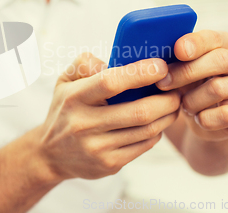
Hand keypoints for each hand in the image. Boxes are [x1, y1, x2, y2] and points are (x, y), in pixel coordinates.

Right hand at [38, 53, 179, 180]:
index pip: (110, 82)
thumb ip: (85, 64)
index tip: (161, 66)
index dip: (140, 73)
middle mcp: (85, 124)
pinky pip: (144, 145)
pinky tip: (158, 122)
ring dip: (167, 115)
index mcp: (74, 98)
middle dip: (166, 99)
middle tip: (176, 89)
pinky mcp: (109, 164)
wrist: (51, 155)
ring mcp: (98, 148)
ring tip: (173, 104)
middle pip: (139, 111)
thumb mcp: (65, 81)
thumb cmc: (65, 110)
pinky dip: (157, 131)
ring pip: (147, 130)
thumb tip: (114, 62)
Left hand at [156, 30, 227, 141]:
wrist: (204, 117)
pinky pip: (226, 115)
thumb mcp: (178, 68)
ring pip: (218, 88)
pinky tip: (198, 118)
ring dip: (193, 99)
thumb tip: (152, 60)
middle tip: (163, 83)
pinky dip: (206, 118)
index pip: (213, 37)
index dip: (195, 43)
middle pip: (220, 60)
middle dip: (187, 72)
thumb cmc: (187, 85)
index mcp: (221, 43)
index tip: (177, 51)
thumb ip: (171, 59)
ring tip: (183, 105)